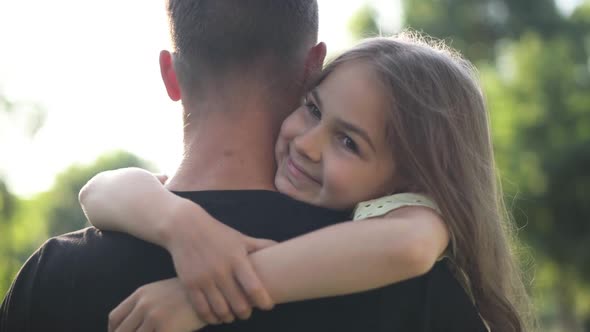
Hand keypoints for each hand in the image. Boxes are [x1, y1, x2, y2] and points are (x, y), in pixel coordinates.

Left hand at [108, 278, 204, 331]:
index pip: (115, 317)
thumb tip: (134, 324)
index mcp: (140, 294)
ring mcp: (154, 316)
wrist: (210, 291)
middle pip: (121, 331)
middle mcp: (143, 304)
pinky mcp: (166, 328)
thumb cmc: (188, 294)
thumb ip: (145, 304)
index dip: (114, 331)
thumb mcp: (162, 292)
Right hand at [165, 203, 276, 323]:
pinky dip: (211, 318)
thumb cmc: (217, 234)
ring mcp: (204, 278)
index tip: (268, 306)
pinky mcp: (190, 284)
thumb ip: (260, 246)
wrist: (185, 227)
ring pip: (221, 310)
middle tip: (247, 312)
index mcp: (237, 259)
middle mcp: (221, 270)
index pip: (254, 287)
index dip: (264, 301)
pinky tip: (216, 317)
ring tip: (232, 316)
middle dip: (246, 312)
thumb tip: (281, 246)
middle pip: (239, 304)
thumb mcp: (240, 238)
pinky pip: (202, 309)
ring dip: (229, 317)